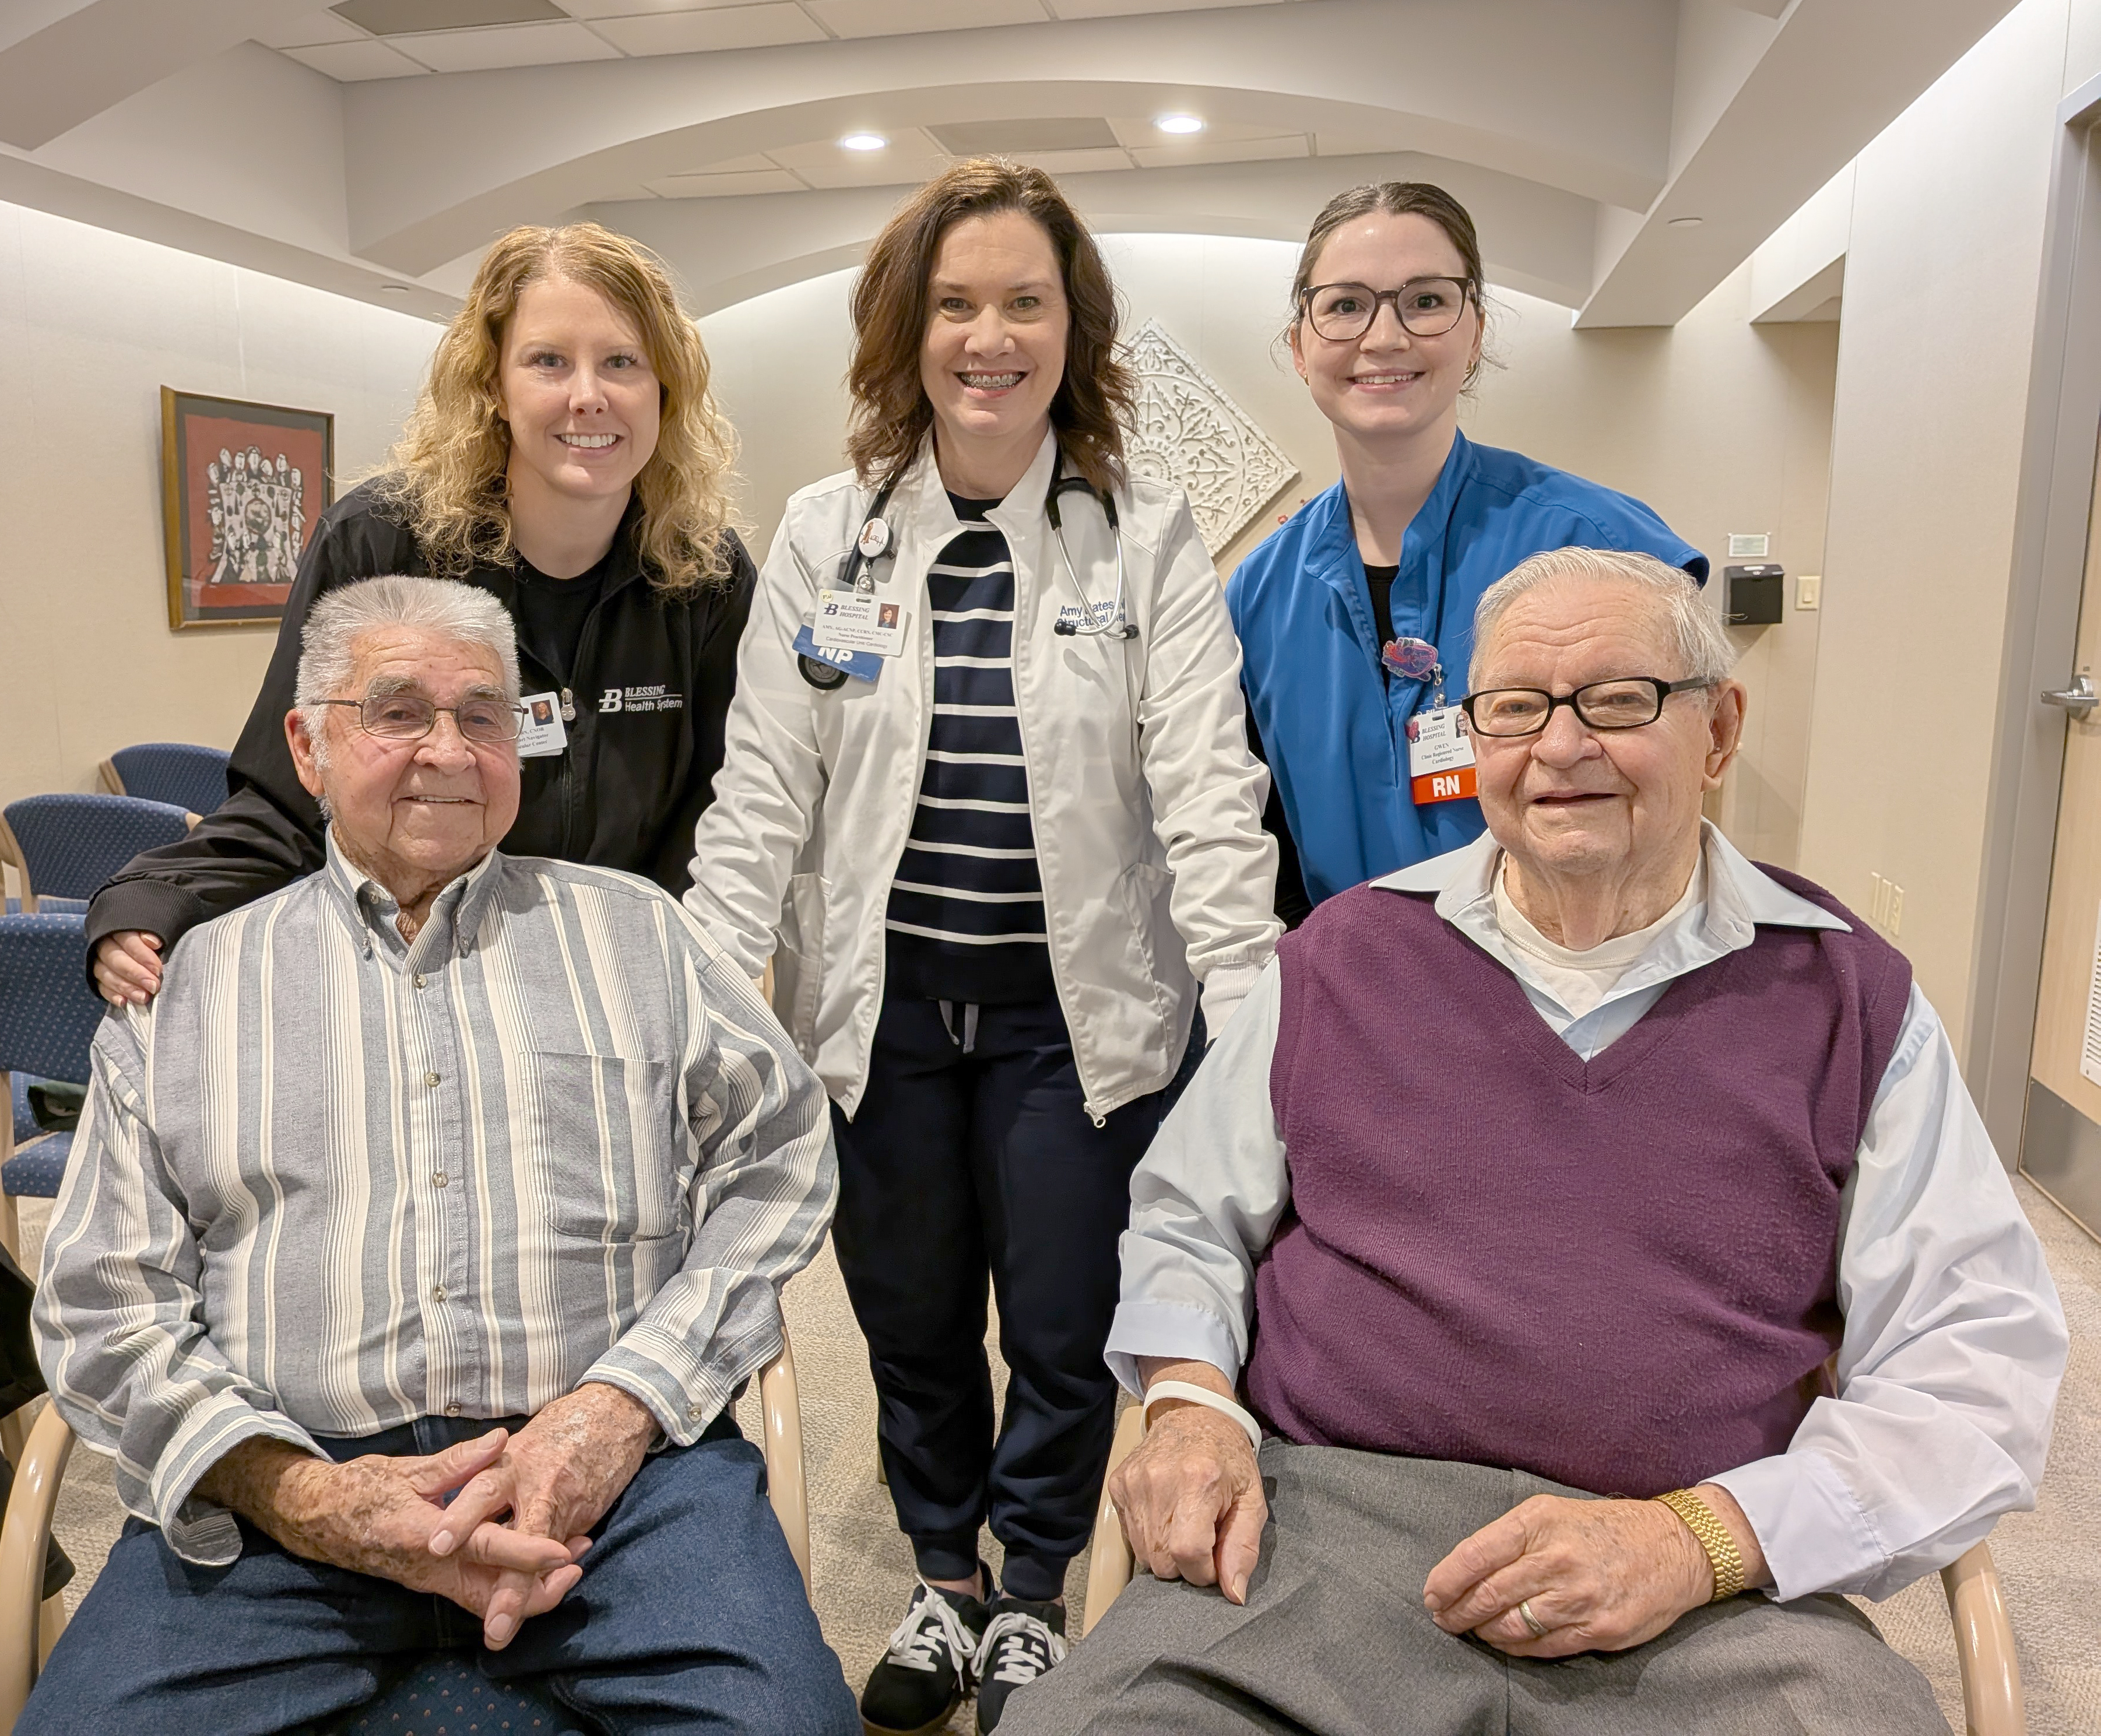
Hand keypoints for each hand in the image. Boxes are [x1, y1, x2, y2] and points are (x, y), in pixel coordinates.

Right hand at [93, 931, 162, 1004]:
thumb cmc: (154, 939)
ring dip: (126, 987)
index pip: (128, 940)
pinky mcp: (97, 977)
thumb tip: (153, 942)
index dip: (142, 955)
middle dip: (135, 974)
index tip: (158, 969)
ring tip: (143, 998)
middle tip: (153, 986)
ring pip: (106, 974)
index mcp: (120, 929)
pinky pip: (100, 987)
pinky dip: (112, 995)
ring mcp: (99, 962)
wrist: (140, 947)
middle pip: (115, 959)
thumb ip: (156, 934)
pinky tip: (124, 1002)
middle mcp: (105, 945)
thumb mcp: (159, 930)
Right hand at [198, 1431, 582, 1641]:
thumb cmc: (358, 1489)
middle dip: (537, 1589)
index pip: (484, 1548)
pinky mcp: (430, 1579)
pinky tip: (532, 1558)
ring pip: (484, 1599)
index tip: (562, 1550)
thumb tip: (502, 1441)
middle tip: (580, 1562)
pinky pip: (473, 1591)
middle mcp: (428, 1568)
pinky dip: (505, 1582)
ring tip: (569, 1562)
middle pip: (490, 1594)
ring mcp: (428, 1579)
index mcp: (423, 1536)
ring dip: (526, 1588)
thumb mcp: (407, 1469)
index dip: (525, 1552)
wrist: (315, 1518)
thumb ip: (458, 1461)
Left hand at [428, 1383, 657, 1646]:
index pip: (480, 1493)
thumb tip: (456, 1512)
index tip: (435, 1547)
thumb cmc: (558, 1428)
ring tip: (503, 1629)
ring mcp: (564, 1506)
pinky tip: (542, 1596)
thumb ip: (490, 1476)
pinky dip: (550, 1576)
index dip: (459, 1519)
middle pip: (515, 1539)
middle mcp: (536, 1488)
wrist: (615, 1411)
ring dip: (527, 1596)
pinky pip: (563, 1553)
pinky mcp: (585, 1516)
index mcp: (510, 1464)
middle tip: (493, 1623)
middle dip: (506, 1585)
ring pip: (542, 1559)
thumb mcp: (518, 1442)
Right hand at [1108, 1361, 1266, 1604]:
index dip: (1204, 1571)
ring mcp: (1133, 1483)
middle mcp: (1159, 1481)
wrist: (1192, 1412)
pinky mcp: (1117, 1484)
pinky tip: (1165, 1512)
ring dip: (1166, 1552)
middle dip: (1185, 1564)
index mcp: (1198, 1482)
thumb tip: (1233, 1595)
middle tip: (1201, 1536)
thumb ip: (1243, 1548)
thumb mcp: (1251, 1498)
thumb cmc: (1228, 1457)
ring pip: (1144, 1554)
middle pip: (1162, 1561)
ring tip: (1184, 1522)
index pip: (1188, 1554)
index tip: (1215, 1558)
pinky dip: (1149, 1535)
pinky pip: (1130, 1535)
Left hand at [1421, 1485, 1765, 1656]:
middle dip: (1458, 1612)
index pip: (1475, 1554)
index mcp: (1538, 1522)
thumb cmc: (1604, 1528)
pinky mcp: (1599, 1628)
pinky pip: (1544, 1647)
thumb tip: (1465, 1570)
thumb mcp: (1553, 1513)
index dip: (1446, 1580)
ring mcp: (1578, 1597)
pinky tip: (1508, 1643)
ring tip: (1475, 1631)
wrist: (1674, 1545)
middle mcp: (1556, 1558)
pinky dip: (1519, 1648)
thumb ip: (1511, 1538)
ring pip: (1512, 1626)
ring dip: (1485, 1633)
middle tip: (1444, 1619)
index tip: (1431, 1595)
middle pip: (1489, 1595)